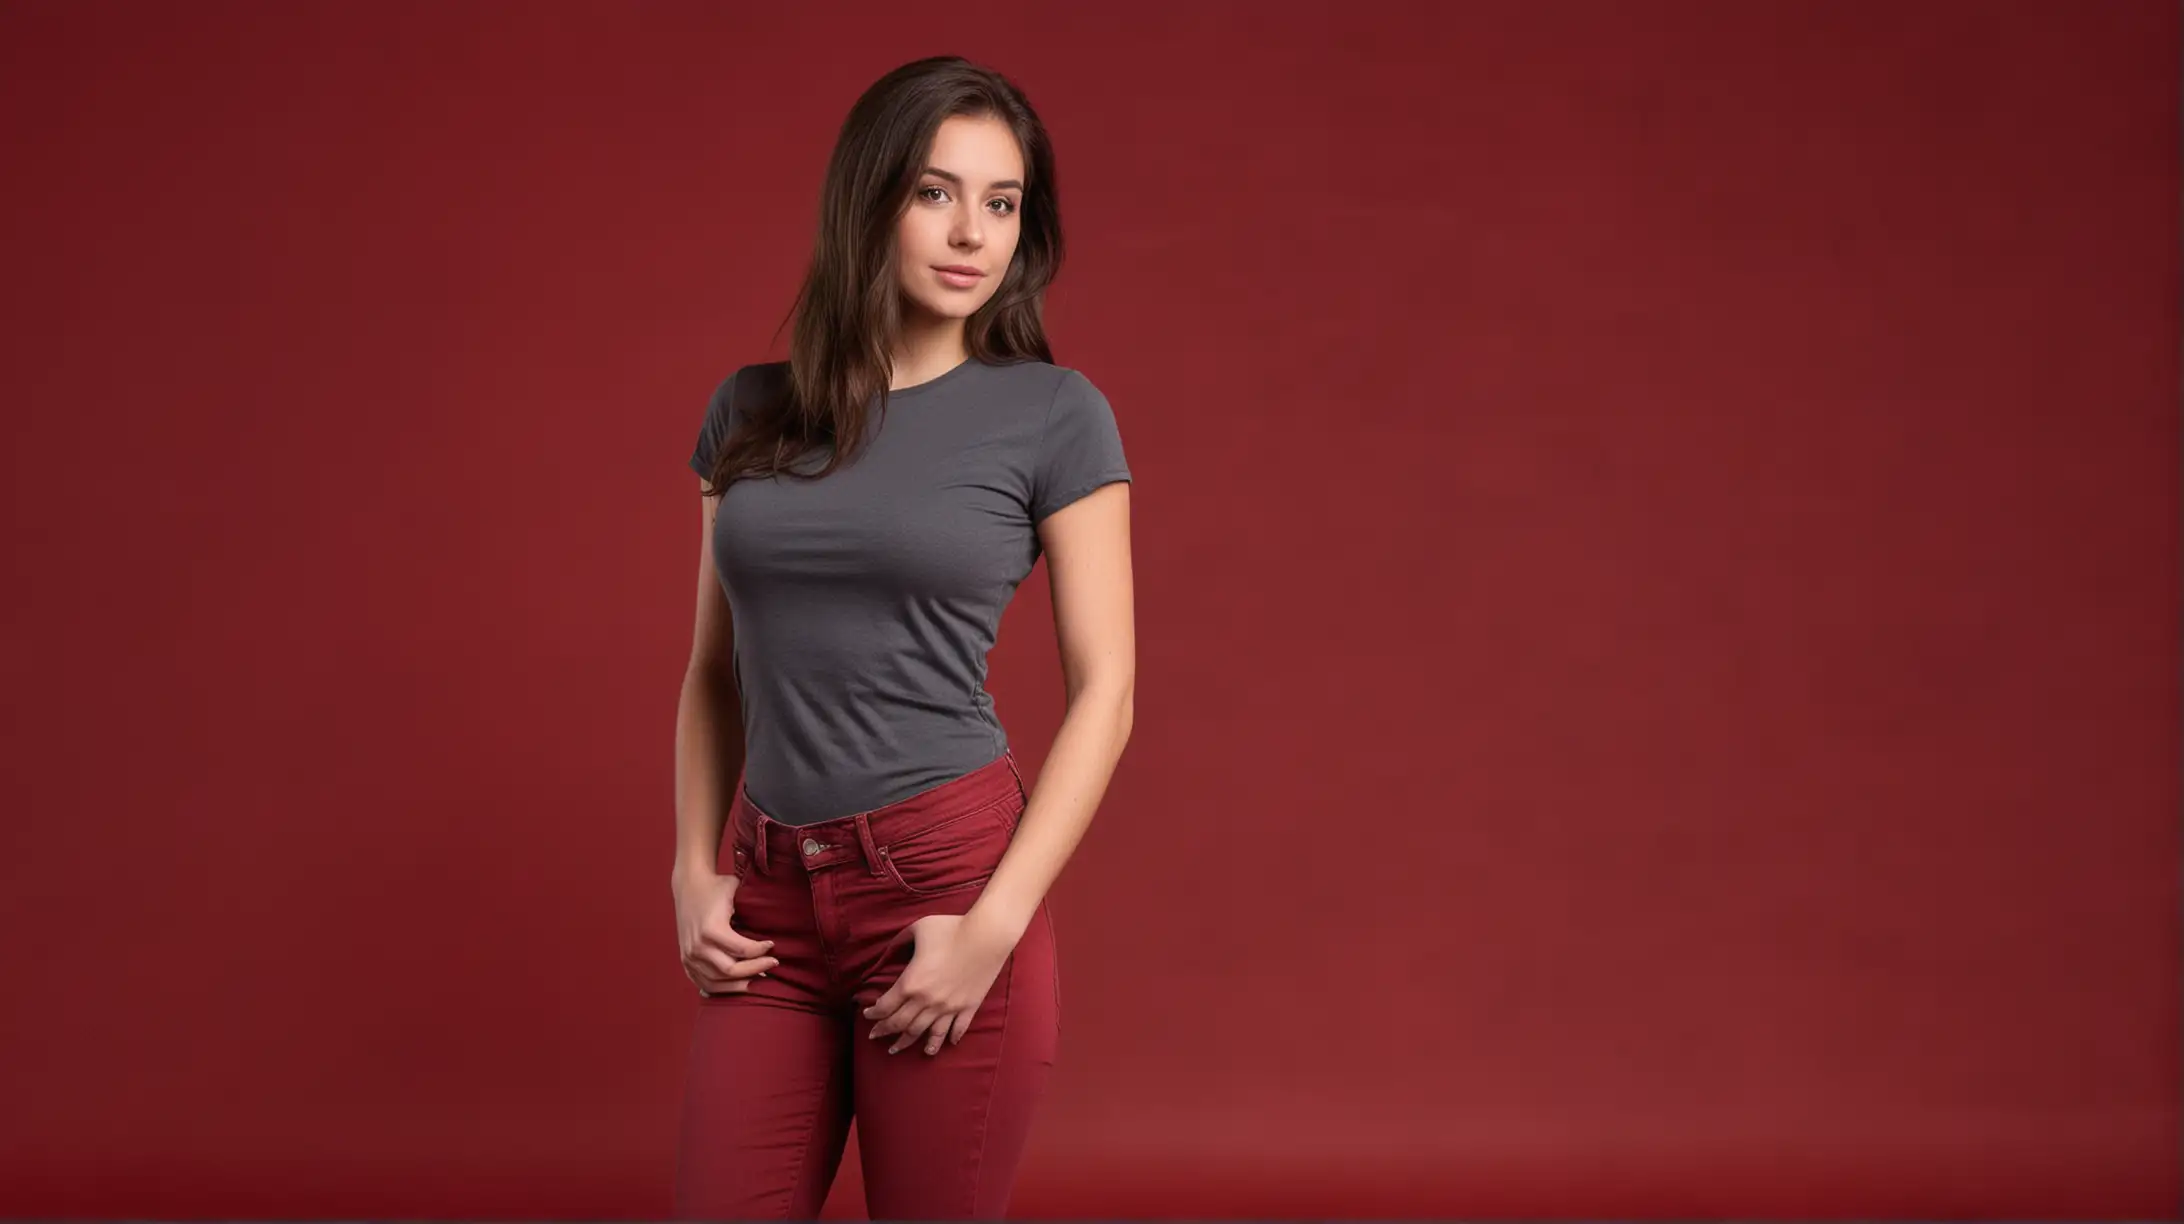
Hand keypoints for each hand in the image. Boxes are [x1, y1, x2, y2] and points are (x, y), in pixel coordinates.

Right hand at [673, 866, 777, 994]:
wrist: (688, 885)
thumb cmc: (716, 886)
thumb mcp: (736, 891)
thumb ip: (751, 909)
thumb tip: (777, 924)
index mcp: (710, 928)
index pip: (742, 950)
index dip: (761, 951)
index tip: (772, 945)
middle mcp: (697, 946)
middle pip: (731, 971)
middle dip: (755, 969)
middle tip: (772, 963)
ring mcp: (689, 956)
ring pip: (717, 982)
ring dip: (741, 982)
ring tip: (759, 977)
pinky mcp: (686, 961)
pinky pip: (704, 983)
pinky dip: (723, 988)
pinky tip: (739, 983)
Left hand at [863, 913, 1015, 1055]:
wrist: (987, 935)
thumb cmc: (951, 928)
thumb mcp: (918, 928)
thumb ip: (900, 940)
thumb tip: (889, 949)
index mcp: (911, 983)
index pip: (885, 1007)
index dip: (873, 1014)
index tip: (867, 1015)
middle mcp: (927, 1001)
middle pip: (901, 1024)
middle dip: (884, 1031)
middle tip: (875, 1036)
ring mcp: (949, 1007)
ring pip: (925, 1033)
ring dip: (909, 1043)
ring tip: (899, 1049)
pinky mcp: (969, 1007)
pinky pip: (957, 1029)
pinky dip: (948, 1038)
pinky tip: (944, 1044)